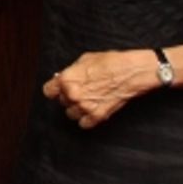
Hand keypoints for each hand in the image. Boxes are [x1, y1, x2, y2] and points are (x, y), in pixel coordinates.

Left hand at [42, 50, 156, 128]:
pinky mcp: (98, 116)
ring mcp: (85, 107)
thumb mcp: (85, 60)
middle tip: (82, 90)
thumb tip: (62, 77)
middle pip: (62, 102)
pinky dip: (87, 119)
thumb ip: (71, 71)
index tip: (58, 90)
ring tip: (88, 100)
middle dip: (69, 96)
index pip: (49, 91)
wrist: (133, 71)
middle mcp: (73, 95)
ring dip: (77, 108)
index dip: (54, 89)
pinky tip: (93, 110)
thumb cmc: (112, 62)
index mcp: (67, 80)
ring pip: (71, 114)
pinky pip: (84, 124)